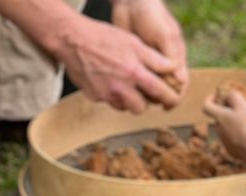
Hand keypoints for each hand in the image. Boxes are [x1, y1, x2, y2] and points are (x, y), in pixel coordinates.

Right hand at [53, 16, 179, 112]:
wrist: (72, 40)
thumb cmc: (103, 38)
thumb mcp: (134, 43)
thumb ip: (154, 59)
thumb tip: (172, 68)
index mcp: (134, 73)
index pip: (159, 93)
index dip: (169, 98)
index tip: (172, 100)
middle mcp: (120, 88)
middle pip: (140, 108)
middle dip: (143, 102)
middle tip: (142, 91)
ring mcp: (105, 95)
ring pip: (123, 107)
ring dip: (127, 99)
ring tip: (123, 83)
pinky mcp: (93, 97)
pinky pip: (108, 101)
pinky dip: (111, 94)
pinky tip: (107, 80)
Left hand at [112, 0, 188, 93]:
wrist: (131, 3)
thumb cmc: (152, 16)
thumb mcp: (165, 35)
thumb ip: (171, 57)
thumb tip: (180, 81)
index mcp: (175, 58)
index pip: (180, 83)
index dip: (176, 95)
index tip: (168, 104)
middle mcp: (163, 64)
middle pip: (164, 89)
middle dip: (159, 97)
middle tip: (148, 100)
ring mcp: (148, 64)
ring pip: (149, 87)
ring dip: (145, 94)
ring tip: (136, 96)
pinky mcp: (134, 63)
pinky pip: (135, 80)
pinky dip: (133, 86)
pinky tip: (126, 88)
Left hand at [203, 92, 245, 168]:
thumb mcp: (243, 105)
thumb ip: (234, 96)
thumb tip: (228, 95)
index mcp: (219, 117)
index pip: (206, 106)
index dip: (209, 99)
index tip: (217, 96)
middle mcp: (218, 129)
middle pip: (219, 117)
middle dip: (227, 111)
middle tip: (241, 109)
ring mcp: (224, 141)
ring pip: (226, 128)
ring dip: (233, 123)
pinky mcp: (231, 150)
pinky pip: (232, 139)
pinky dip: (238, 135)